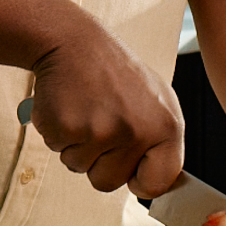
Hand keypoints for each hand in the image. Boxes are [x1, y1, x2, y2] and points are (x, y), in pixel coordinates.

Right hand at [28, 14, 183, 196]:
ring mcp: (101, 131)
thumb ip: (160, 141)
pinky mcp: (68, 128)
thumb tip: (161, 183)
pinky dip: (58, 133)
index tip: (131, 172)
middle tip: (100, 123)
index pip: (159, 182)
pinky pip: (57, 151)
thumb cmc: (115, 73)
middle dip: (99, 162)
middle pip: (110, 183)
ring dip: (77, 145)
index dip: (140, 181)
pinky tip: (68, 106)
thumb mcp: (155, 100)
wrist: (75, 41)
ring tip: (86, 110)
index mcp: (167, 126)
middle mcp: (138, 131)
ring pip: (79, 168)